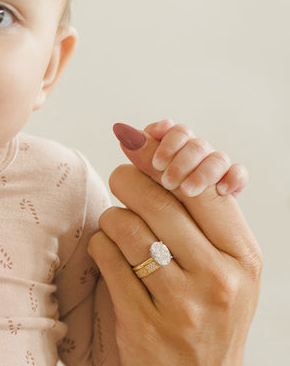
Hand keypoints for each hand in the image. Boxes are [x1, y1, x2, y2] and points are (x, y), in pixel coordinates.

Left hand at [88, 123, 261, 365]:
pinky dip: (100, 247)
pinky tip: (107, 254)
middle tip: (120, 181)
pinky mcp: (142, 323)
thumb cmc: (209, 326)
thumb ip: (200, 218)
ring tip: (117, 227)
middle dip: (129, 180)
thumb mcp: (228, 274)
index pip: (203, 188)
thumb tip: (151, 144)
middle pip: (159, 200)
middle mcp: (220, 280)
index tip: (145, 148)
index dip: (167, 161)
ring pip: (126, 226)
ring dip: (112, 218)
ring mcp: (182, 304)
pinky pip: (106, 259)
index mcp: (246, 260)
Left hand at [114, 119, 247, 196]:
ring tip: (187, 190)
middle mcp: (195, 156)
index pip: (175, 132)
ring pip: (216, 157)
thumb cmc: (155, 204)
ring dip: (202, 172)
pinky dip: (233, 178)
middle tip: (167, 180)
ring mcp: (214, 169)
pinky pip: (239, 173)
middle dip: (180, 160)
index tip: (157, 159)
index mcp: (173, 150)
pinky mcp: (231, 185)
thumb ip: (140, 157)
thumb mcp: (145, 181)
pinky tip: (223, 191)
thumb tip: (125, 134)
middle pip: (195, 144)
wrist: (178, 233)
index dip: (167, 138)